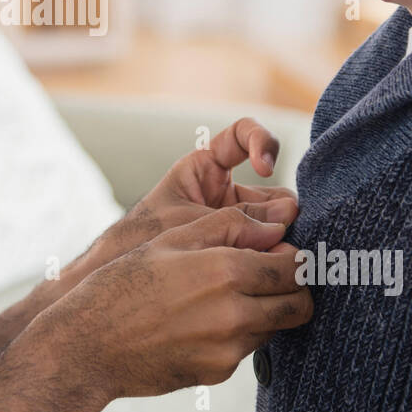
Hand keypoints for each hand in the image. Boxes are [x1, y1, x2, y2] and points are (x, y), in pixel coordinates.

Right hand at [34, 206, 312, 403]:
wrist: (87, 344)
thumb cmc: (123, 284)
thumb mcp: (171, 239)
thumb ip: (229, 226)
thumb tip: (276, 226)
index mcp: (225, 271)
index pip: (295, 265)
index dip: (292, 255)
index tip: (278, 251)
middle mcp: (234, 313)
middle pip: (300, 304)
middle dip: (294, 288)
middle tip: (270, 276)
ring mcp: (228, 348)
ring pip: (277, 327)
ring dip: (266, 310)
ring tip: (228, 296)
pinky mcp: (219, 372)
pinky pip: (248, 348)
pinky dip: (238, 333)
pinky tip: (203, 321)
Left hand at [74, 117, 298, 281]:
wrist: (120, 276)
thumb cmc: (142, 239)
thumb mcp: (187, 219)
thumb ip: (236, 218)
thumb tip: (290, 213)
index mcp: (205, 167)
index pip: (243, 136)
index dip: (261, 142)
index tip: (263, 167)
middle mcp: (225, 192)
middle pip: (272, 189)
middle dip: (284, 209)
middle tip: (286, 232)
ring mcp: (236, 222)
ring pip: (280, 222)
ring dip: (285, 236)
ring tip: (286, 255)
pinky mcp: (242, 251)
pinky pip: (271, 248)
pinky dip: (279, 256)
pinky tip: (280, 268)